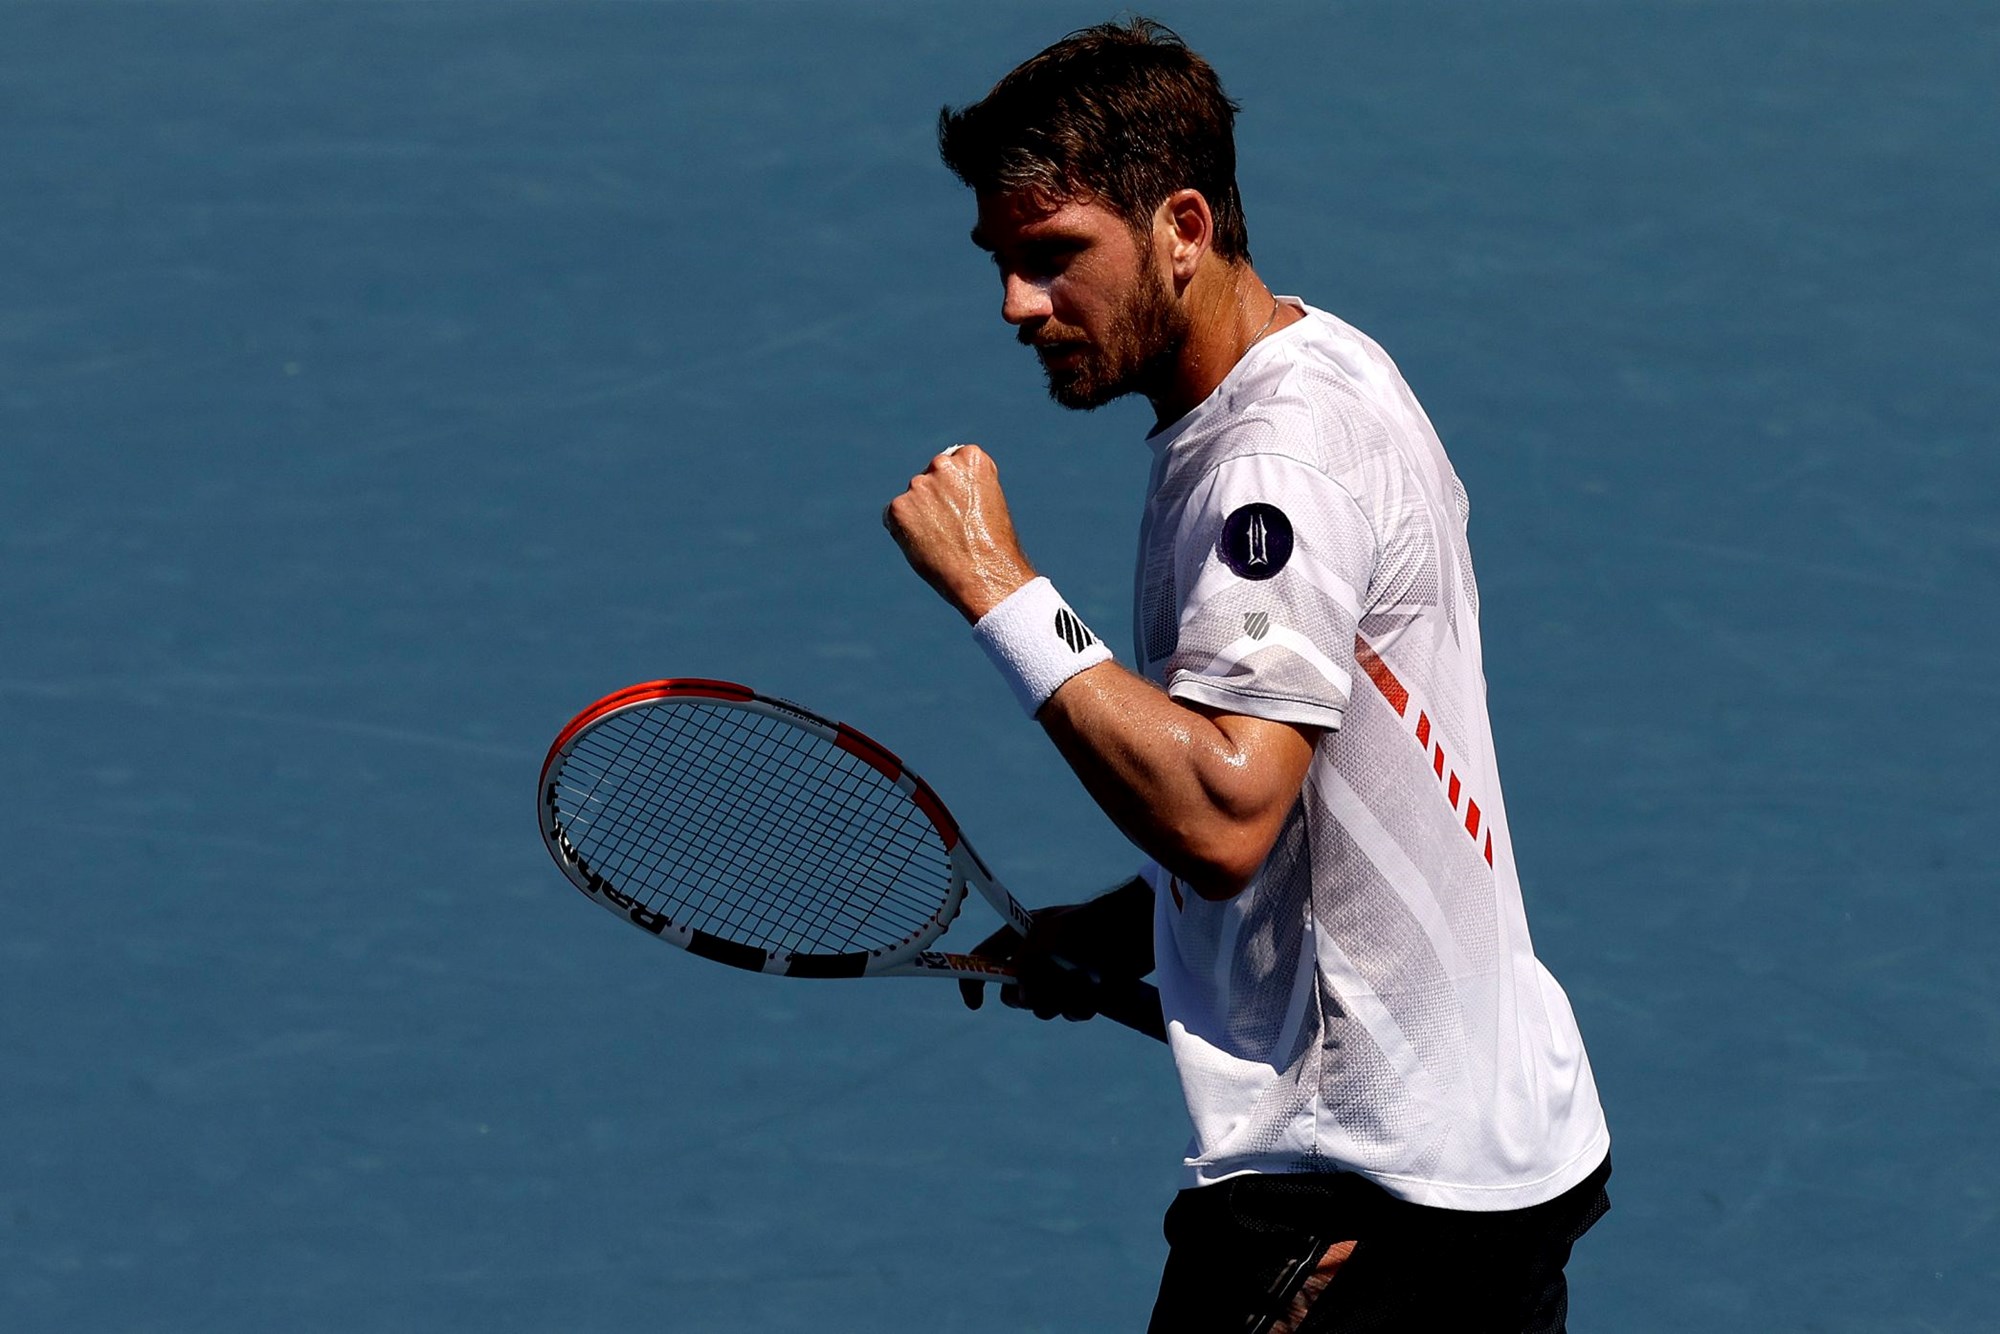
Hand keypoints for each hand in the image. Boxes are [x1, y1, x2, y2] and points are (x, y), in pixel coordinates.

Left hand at [883, 445, 1036, 622]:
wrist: (985, 576)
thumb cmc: (993, 545)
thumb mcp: (988, 501)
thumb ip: (963, 485)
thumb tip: (933, 489)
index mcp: (971, 457)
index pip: (954, 464)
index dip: (960, 491)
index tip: (970, 510)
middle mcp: (942, 464)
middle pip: (930, 478)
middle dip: (936, 500)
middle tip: (954, 530)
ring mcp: (918, 485)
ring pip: (912, 499)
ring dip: (920, 516)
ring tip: (943, 541)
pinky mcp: (898, 507)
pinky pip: (894, 516)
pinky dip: (904, 531)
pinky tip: (926, 546)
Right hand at [957, 902, 1122, 1022]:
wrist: (1135, 930)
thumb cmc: (1089, 925)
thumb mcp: (1046, 938)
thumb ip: (1024, 966)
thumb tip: (1022, 997)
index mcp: (1023, 936)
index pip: (986, 958)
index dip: (974, 980)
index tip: (976, 1004)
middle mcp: (1038, 958)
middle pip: (1014, 993)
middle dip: (1030, 997)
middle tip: (1046, 987)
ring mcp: (1061, 975)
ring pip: (1045, 1008)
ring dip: (1061, 1001)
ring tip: (1081, 982)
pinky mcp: (1084, 990)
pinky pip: (1072, 1013)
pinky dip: (1082, 1006)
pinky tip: (1096, 991)